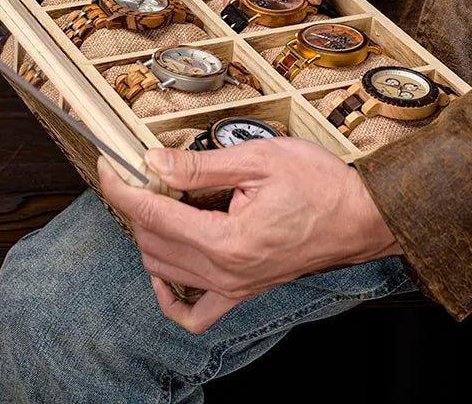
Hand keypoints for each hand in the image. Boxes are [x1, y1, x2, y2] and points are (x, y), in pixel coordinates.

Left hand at [97, 138, 401, 332]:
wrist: (361, 217)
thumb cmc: (321, 186)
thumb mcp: (259, 159)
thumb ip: (202, 166)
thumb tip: (156, 163)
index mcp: (228, 240)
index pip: (153, 216)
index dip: (123, 189)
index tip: (110, 168)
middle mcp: (227, 272)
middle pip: (152, 243)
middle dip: (136, 206)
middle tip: (139, 174)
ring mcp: (235, 286)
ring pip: (165, 271)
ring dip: (149, 237)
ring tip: (156, 203)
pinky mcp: (244, 289)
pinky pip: (197, 312)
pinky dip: (171, 295)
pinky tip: (166, 270)